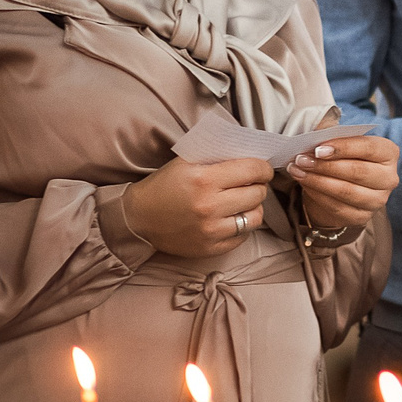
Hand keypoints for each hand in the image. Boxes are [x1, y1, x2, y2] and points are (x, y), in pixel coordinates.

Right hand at [127, 156, 274, 257]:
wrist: (138, 218)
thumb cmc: (164, 186)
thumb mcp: (186, 162)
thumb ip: (218, 156)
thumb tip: (252, 154)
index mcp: (204, 179)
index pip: (252, 170)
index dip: (263, 168)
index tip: (263, 169)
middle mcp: (209, 206)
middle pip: (257, 193)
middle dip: (258, 186)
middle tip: (250, 185)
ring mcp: (210, 230)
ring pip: (255, 217)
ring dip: (253, 208)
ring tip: (243, 203)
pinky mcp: (210, 248)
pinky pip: (243, 237)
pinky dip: (242, 227)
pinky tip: (231, 219)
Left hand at [286, 133, 398, 228]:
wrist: (342, 184)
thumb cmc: (342, 156)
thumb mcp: (339, 140)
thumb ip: (330, 134)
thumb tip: (314, 135)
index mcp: (388, 153)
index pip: (368, 148)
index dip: (343, 148)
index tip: (318, 148)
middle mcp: (389, 178)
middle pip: (357, 171)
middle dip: (325, 165)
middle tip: (301, 159)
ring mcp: (378, 200)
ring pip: (346, 191)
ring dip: (317, 180)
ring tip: (297, 170)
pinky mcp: (362, 217)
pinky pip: (337, 207)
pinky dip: (317, 195)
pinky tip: (304, 184)